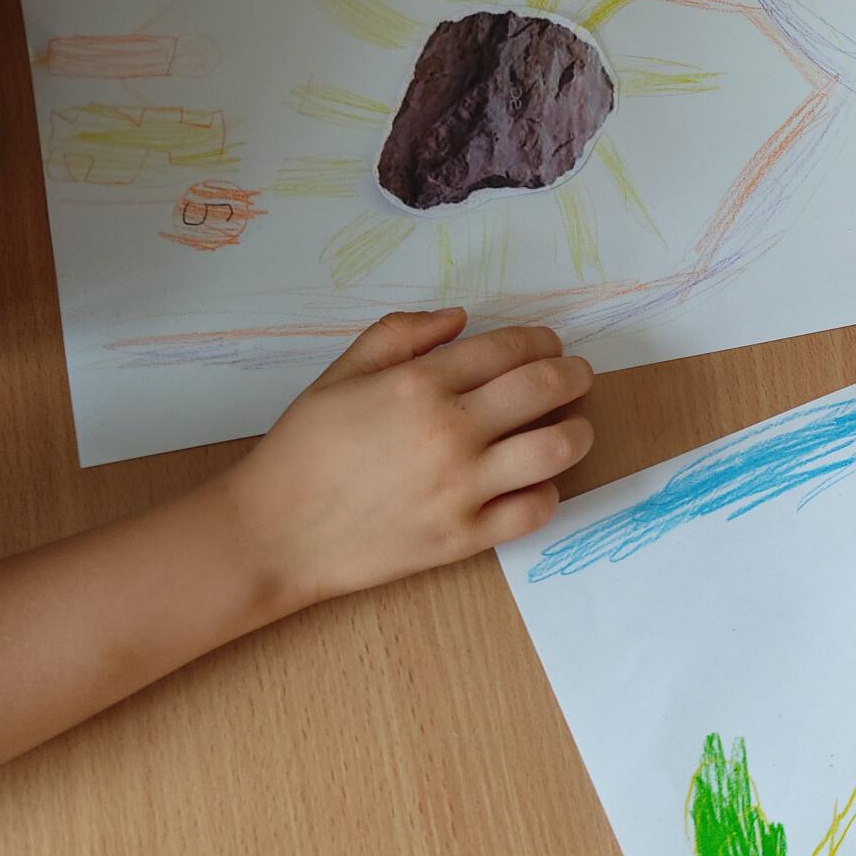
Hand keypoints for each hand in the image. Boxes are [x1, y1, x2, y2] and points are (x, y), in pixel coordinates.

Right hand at [225, 309, 593, 612]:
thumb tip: (460, 318)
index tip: (551, 345)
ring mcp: (463, 486)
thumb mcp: (340, 373)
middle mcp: (450, 430)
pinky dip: (549, 492)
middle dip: (576, 374)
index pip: (510, 348)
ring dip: (579, 430)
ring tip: (576, 426)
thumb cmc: (303, 449)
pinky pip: (535, 510)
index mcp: (419, 383)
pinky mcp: (465, 537)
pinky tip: (539, 482)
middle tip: (580, 375)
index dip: (542, 341)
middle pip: (546, 388)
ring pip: (557, 448)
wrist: (275, 532)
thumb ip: (400, 335)